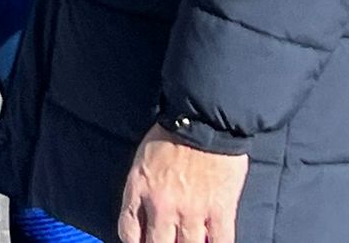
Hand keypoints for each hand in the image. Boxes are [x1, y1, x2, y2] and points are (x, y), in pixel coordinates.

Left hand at [118, 125, 248, 242]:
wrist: (204, 118)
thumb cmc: (172, 133)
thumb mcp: (143, 159)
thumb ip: (142, 188)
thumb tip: (145, 213)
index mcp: (139, 189)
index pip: (128, 231)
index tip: (143, 242)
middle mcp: (162, 205)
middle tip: (168, 240)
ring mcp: (192, 210)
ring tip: (189, 241)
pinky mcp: (220, 210)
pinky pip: (220, 242)